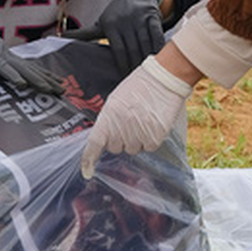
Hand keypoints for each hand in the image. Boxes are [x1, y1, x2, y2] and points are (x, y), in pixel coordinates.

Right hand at [0, 0, 62, 94]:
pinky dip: (12, 76)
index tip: (58, 82)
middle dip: (49, 81)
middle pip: (32, 71)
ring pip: (23, 71)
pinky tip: (22, 85)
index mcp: (7, 56)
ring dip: (37, 81)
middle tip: (63, 91)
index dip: (45, 75)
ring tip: (50, 90)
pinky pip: (3, 68)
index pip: (30, 68)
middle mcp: (8, 56)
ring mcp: (0, 55)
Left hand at [62, 0, 164, 74]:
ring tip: (148, 73)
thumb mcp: (100, 23)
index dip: (123, 66)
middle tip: (138, 80)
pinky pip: (157, 35)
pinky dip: (159, 48)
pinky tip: (159, 59)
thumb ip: (84, 34)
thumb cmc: (115, 15)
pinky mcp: (152, 16)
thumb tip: (59, 37)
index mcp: (110, 24)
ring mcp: (140, 17)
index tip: (126, 78)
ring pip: (145, 44)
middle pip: (132, 49)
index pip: (118, 51)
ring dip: (148, 60)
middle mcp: (125, 20)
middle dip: (136, 66)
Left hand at [81, 55, 193, 177]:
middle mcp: (122, 126)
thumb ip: (109, 119)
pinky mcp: (155, 137)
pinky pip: (148, 148)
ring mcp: (139, 133)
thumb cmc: (140, 86)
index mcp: (109, 115)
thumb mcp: (116, 99)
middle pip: (115, 148)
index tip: (87, 171)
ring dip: (136, 140)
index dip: (89, 159)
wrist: (164, 78)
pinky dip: (150, 139)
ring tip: (142, 120)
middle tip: (128, 124)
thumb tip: (104, 136)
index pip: (95, 143)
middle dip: (119, 140)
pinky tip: (152, 124)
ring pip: (132, 149)